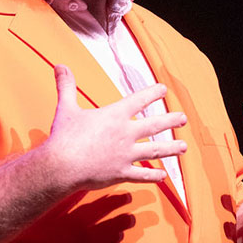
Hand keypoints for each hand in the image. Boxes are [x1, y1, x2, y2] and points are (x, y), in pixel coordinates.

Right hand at [46, 64, 186, 190]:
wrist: (62, 166)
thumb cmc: (64, 137)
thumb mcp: (66, 108)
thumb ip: (67, 86)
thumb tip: (59, 65)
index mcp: (115, 115)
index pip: (139, 100)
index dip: (153, 93)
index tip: (163, 90)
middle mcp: (125, 134)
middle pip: (154, 125)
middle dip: (171, 121)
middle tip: (183, 119)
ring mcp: (126, 155)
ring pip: (155, 151)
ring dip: (171, 149)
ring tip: (183, 147)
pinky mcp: (121, 173)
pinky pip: (142, 175)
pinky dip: (153, 176)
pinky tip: (163, 176)